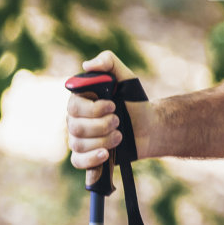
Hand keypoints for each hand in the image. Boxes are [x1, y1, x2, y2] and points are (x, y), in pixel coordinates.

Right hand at [65, 51, 154, 170]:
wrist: (149, 128)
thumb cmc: (135, 102)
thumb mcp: (127, 78)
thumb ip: (109, 63)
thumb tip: (87, 65)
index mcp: (81, 100)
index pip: (73, 106)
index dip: (93, 109)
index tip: (113, 105)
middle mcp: (76, 119)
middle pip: (76, 127)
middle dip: (102, 125)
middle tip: (119, 121)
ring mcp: (79, 138)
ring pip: (78, 144)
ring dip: (103, 141)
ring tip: (119, 136)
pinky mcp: (87, 156)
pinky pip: (78, 161)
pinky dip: (91, 159)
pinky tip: (105, 155)